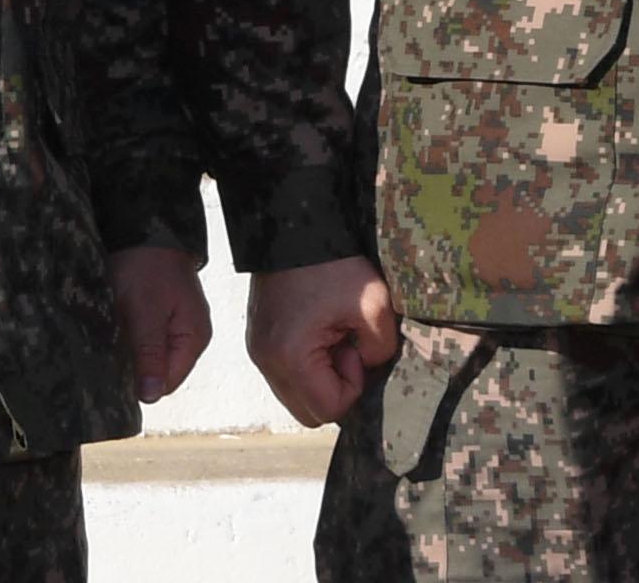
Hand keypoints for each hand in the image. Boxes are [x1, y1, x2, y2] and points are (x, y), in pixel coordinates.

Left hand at [108, 246, 213, 406]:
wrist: (144, 229)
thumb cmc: (146, 269)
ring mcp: (177, 325)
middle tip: (116, 346)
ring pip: (152, 355)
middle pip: (160, 371)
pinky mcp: (163, 315)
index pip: (168, 383)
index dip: (142, 381)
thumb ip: (150, 356)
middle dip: (137, 365)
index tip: (119, 366)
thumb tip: (150, 398)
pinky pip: (147, 340)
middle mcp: (190, 335)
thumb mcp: (145, 314)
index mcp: (194, 338)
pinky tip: (120, 326)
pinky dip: (132, 337)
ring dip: (133, 350)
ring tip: (117, 334)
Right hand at [245, 255, 397, 425]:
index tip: (355, 347)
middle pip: (309, 412)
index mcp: (290, 358)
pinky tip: (320, 331)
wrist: (296, 225)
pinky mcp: (259, 341)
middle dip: (336, 388)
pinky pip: (287, 374)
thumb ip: (381, 350)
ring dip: (321, 377)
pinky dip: (308, 364)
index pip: (328, 410)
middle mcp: (266, 362)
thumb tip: (368, 367)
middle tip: (347, 346)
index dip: (353, 385)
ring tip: (333, 336)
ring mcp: (258, 352)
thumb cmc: (333, 264)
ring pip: (296, 396)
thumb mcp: (373, 306)